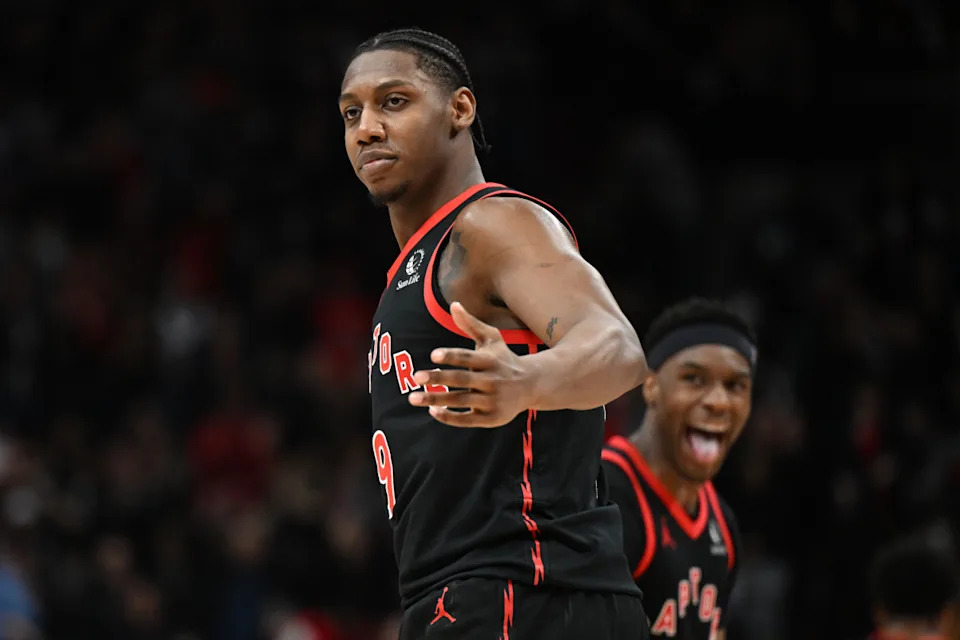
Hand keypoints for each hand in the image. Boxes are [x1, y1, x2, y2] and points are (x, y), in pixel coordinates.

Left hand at [408, 302, 532, 426]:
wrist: (532, 385)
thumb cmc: (504, 359)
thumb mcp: (492, 339)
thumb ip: (471, 324)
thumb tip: (454, 304)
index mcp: (490, 361)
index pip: (468, 358)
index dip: (451, 356)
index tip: (433, 355)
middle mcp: (492, 381)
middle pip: (462, 379)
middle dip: (438, 378)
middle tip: (415, 376)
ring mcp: (492, 401)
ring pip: (460, 400)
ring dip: (436, 399)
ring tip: (414, 397)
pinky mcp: (492, 418)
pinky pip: (467, 420)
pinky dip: (449, 417)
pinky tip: (433, 411)